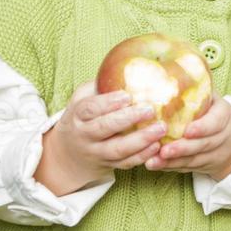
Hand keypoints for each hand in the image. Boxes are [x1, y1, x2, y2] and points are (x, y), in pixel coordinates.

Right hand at [34, 80, 166, 195]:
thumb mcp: (83, 97)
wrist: (69, 153)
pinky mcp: (109, 165)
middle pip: (104, 128)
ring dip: (141, 140)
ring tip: (160, 129)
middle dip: (127, 119)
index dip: (108, 103)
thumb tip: (129, 65)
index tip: (127, 96)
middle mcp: (85, 135)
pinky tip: (157, 146)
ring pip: (117, 149)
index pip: (90, 109)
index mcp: (78, 115)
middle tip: (150, 110)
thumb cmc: (84, 116)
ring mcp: (96, 153)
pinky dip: (142, 156)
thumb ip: (101, 84)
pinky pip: (126, 163)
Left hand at [144, 93, 230, 181]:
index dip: (202, 128)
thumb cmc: (215, 112)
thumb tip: (169, 66)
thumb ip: (197, 87)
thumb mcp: (213, 98)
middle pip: (203, 145)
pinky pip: (188, 168)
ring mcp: (214, 154)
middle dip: (182, 148)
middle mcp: (222, 137)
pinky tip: (156, 165)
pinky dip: (172, 167)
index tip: (187, 130)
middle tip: (164, 150)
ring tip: (153, 161)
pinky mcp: (204, 166)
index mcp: (224, 116)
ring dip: (173, 162)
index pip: (215, 123)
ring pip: (194, 160)